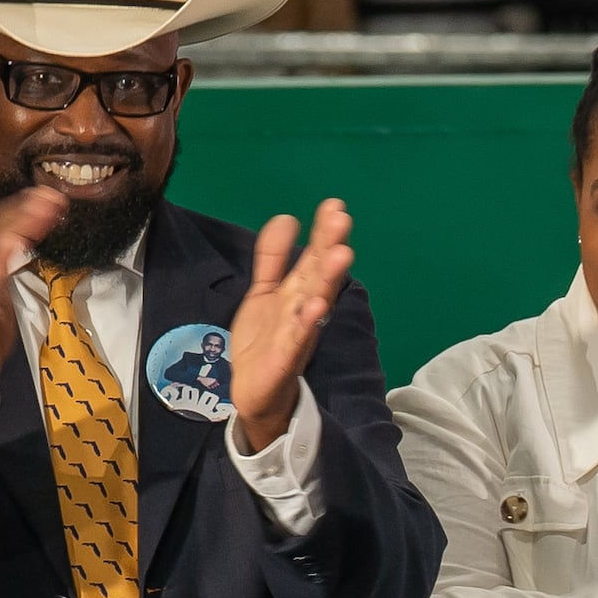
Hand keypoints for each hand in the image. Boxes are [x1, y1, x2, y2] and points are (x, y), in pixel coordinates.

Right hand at [0, 180, 64, 410]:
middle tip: (51, 194)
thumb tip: (29, 247)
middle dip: (21, 209)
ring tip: (42, 207)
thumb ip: (10, 271)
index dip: (20, 211)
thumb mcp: (1, 298)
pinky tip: (17, 241)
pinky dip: (0, 254)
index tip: (46, 197)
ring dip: (17, 224)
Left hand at [226, 199, 357, 452]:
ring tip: (340, 255)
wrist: (254, 392)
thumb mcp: (264, 292)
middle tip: (342, 220)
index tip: (334, 205)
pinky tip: (317, 305)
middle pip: (319, 274)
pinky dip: (308, 322)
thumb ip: (272, 258)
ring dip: (328, 280)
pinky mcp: (287, 357)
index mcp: (299, 292)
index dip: (323, 232)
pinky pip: (299, 337)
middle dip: (330, 247)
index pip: (314, 257)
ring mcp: (298, 332)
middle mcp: (304, 308)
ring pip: (316, 302)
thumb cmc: (264, 340)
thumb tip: (287, 217)